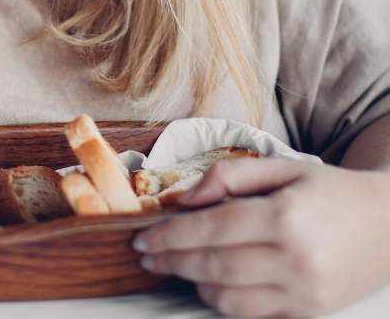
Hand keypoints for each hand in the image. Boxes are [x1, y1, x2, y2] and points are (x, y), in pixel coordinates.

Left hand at [132, 157, 389, 317]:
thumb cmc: (329, 190)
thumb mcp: (281, 167)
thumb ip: (229, 177)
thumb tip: (185, 199)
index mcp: (284, 217)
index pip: (210, 230)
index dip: (170, 236)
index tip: (142, 236)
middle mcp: (294, 260)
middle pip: (213, 266)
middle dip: (172, 261)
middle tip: (145, 254)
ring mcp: (304, 293)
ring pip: (228, 298)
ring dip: (192, 283)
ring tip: (173, 265)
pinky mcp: (310, 313)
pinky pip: (252, 314)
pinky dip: (222, 301)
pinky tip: (206, 283)